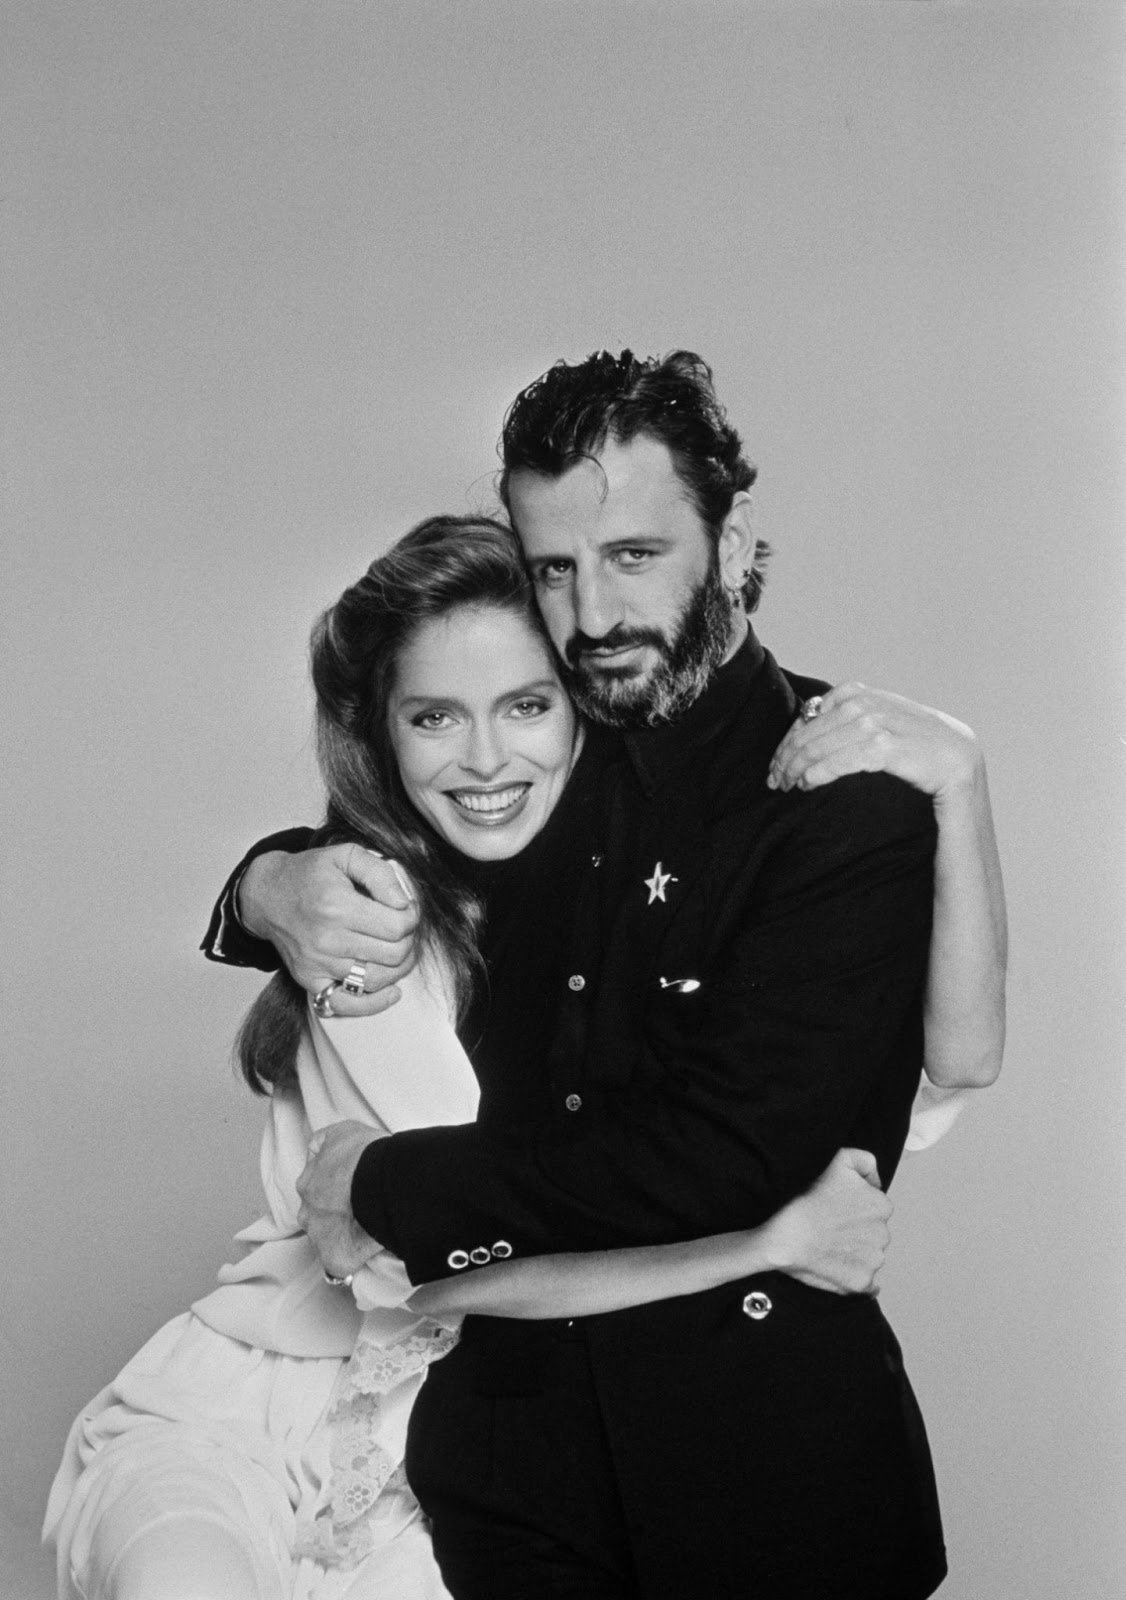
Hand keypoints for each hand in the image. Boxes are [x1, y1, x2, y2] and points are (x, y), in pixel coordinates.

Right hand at [239, 844, 419, 1014]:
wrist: (267, 895)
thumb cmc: (309, 874)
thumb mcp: (345, 855)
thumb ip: (379, 873)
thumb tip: (403, 902)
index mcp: (337, 907)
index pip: (396, 927)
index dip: (412, 917)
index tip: (407, 909)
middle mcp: (327, 940)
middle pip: (392, 954)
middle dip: (408, 940)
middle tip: (402, 928)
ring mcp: (318, 964)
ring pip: (378, 979)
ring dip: (399, 967)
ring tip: (398, 950)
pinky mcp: (311, 981)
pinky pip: (348, 1004)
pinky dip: (374, 1003)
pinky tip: (392, 991)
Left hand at [296, 1120, 384, 1278]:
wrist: (381, 1183)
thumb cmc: (366, 1154)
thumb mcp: (342, 1131)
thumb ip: (326, 1141)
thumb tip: (319, 1145)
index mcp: (307, 1182)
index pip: (313, 1187)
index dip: (333, 1188)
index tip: (349, 1188)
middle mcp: (306, 1211)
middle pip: (317, 1215)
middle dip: (333, 1214)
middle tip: (360, 1209)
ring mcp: (319, 1237)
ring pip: (326, 1240)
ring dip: (340, 1237)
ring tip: (365, 1233)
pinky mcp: (334, 1259)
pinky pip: (337, 1266)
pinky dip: (348, 1262)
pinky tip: (362, 1256)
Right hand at [761, 1149, 891, 1295]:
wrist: (785, 1235)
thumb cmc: (807, 1197)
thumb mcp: (839, 1159)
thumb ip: (865, 1161)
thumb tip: (876, 1182)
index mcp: (881, 1206)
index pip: (873, 1206)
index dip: (852, 1206)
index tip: (834, 1209)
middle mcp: (883, 1234)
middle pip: (873, 1231)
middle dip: (855, 1230)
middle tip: (828, 1227)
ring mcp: (874, 1260)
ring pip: (869, 1254)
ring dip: (854, 1252)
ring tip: (826, 1246)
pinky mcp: (861, 1282)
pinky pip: (868, 1283)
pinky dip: (855, 1275)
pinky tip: (836, 1267)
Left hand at [767, 684, 982, 802]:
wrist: (963, 771)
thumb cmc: (921, 757)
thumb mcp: (885, 730)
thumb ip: (855, 721)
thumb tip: (809, 723)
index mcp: (869, 694)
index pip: (817, 709)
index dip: (793, 735)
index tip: (777, 760)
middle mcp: (874, 703)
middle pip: (816, 727)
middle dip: (789, 754)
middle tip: (774, 779)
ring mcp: (884, 723)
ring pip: (825, 743)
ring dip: (799, 765)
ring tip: (787, 785)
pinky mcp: (893, 747)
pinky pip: (845, 759)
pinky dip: (822, 771)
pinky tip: (809, 784)